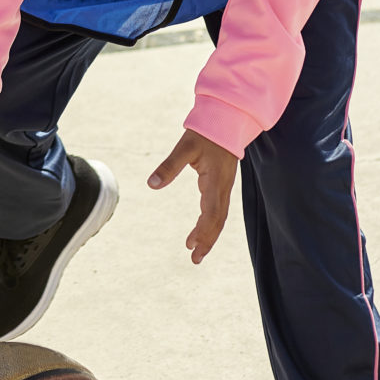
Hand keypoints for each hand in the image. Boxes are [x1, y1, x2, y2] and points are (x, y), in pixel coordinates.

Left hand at [146, 129, 241, 263]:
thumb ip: (169, 166)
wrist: (228, 120)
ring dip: (209, 235)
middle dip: (207, 241)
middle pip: (217, 221)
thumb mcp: (185, 147)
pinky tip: (200, 230)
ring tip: (196, 251)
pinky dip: (210, 223)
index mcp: (215, 182)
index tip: (191, 246)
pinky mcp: (222, 185)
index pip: (211, 213)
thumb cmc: (206, 133)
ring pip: (219, 217)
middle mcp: (222, 188)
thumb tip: (151, 184)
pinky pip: (218, 210)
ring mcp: (224, 187)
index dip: (203, 231)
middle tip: (195, 259)